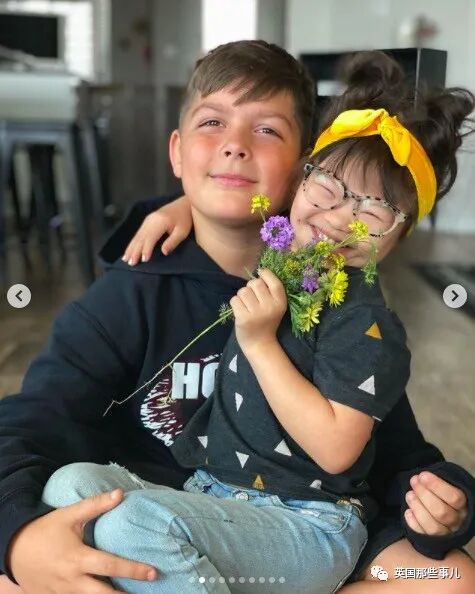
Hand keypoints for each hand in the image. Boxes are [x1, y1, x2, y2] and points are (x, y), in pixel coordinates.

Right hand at [7, 489, 157, 593]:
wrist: (14, 550)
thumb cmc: (45, 530)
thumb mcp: (70, 515)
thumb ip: (96, 505)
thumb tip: (120, 493)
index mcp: (78, 559)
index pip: (111, 567)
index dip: (134, 570)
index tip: (153, 572)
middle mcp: (72, 581)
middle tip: (148, 590)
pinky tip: (105, 593)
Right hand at [122, 195, 191, 264]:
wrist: (184, 204)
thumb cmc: (185, 219)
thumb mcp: (182, 231)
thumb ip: (173, 241)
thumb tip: (163, 252)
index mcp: (160, 222)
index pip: (151, 238)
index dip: (146, 249)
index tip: (144, 260)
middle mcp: (151, 220)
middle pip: (141, 237)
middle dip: (135, 251)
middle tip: (130, 263)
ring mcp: (148, 219)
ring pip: (137, 235)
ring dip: (131, 248)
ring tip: (125, 259)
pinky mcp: (147, 221)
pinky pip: (138, 233)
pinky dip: (133, 242)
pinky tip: (129, 250)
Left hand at [230, 268, 286, 354]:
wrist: (260, 344)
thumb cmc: (266, 321)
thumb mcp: (275, 306)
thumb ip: (270, 291)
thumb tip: (259, 270)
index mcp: (281, 302)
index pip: (273, 280)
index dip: (265, 274)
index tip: (261, 278)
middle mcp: (270, 306)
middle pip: (255, 283)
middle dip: (250, 288)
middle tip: (252, 299)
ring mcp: (256, 313)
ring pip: (243, 291)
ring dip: (242, 296)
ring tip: (246, 306)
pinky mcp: (244, 318)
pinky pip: (234, 300)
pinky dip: (235, 304)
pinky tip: (241, 312)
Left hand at [404, 471, 467, 534]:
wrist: (443, 512)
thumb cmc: (443, 495)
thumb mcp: (447, 487)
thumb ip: (438, 483)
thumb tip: (421, 477)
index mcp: (464, 506)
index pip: (455, 498)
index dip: (436, 486)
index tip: (422, 475)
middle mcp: (458, 522)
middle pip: (442, 512)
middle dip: (424, 494)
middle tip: (413, 481)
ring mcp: (447, 534)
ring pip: (433, 527)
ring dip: (418, 508)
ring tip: (409, 495)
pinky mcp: (434, 542)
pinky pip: (423, 536)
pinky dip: (414, 523)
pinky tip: (408, 512)